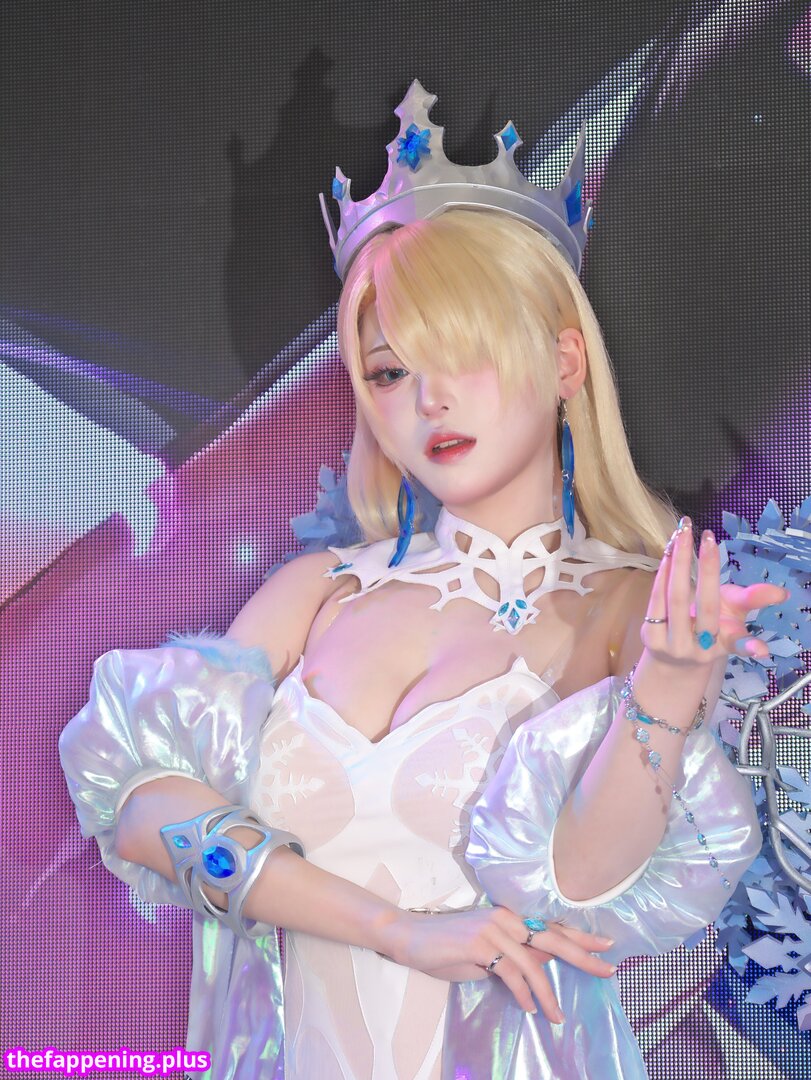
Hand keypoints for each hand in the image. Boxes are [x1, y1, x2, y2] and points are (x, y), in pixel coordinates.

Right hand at [389, 905, 614, 1022]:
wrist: (412, 938)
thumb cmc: (448, 946)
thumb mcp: (488, 949)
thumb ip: (516, 952)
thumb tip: (546, 960)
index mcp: (510, 915)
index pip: (551, 925)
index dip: (580, 936)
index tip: (606, 945)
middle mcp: (506, 916)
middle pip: (552, 938)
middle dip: (583, 956)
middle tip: (608, 970)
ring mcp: (493, 928)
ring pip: (533, 963)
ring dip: (548, 993)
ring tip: (558, 1016)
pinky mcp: (479, 944)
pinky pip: (511, 973)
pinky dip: (523, 994)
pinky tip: (530, 1008)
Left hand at [641, 517, 788, 666]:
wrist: (673, 659)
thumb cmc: (709, 629)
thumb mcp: (733, 616)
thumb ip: (752, 601)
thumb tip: (780, 593)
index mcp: (725, 645)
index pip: (738, 641)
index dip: (750, 644)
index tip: (762, 643)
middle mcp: (700, 649)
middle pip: (706, 606)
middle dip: (708, 568)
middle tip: (708, 536)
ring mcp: (673, 644)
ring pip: (676, 598)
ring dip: (679, 561)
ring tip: (683, 533)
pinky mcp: (650, 636)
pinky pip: (657, 599)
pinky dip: (663, 572)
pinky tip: (669, 551)